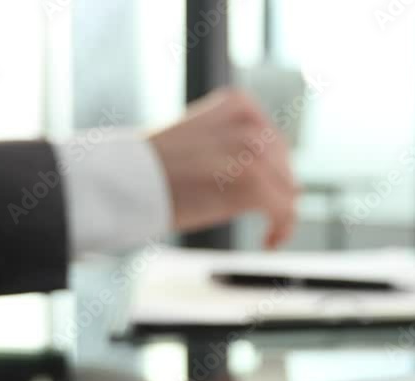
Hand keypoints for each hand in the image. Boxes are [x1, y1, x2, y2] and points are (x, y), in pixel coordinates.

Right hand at [150, 89, 298, 248]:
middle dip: (276, 196)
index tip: (266, 198)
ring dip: (280, 216)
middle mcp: (251, 122)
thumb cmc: (154, 168)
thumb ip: (231, 145)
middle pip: (284, 168)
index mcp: (239, 104)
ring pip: (287, 191)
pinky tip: (268, 242)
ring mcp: (253, 151)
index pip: (275, 144)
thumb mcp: (199, 140)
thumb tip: (266, 171)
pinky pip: (284, 210)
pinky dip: (282, 230)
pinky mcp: (252, 183)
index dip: (276, 175)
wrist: (127, 180)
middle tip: (265, 222)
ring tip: (266, 235)